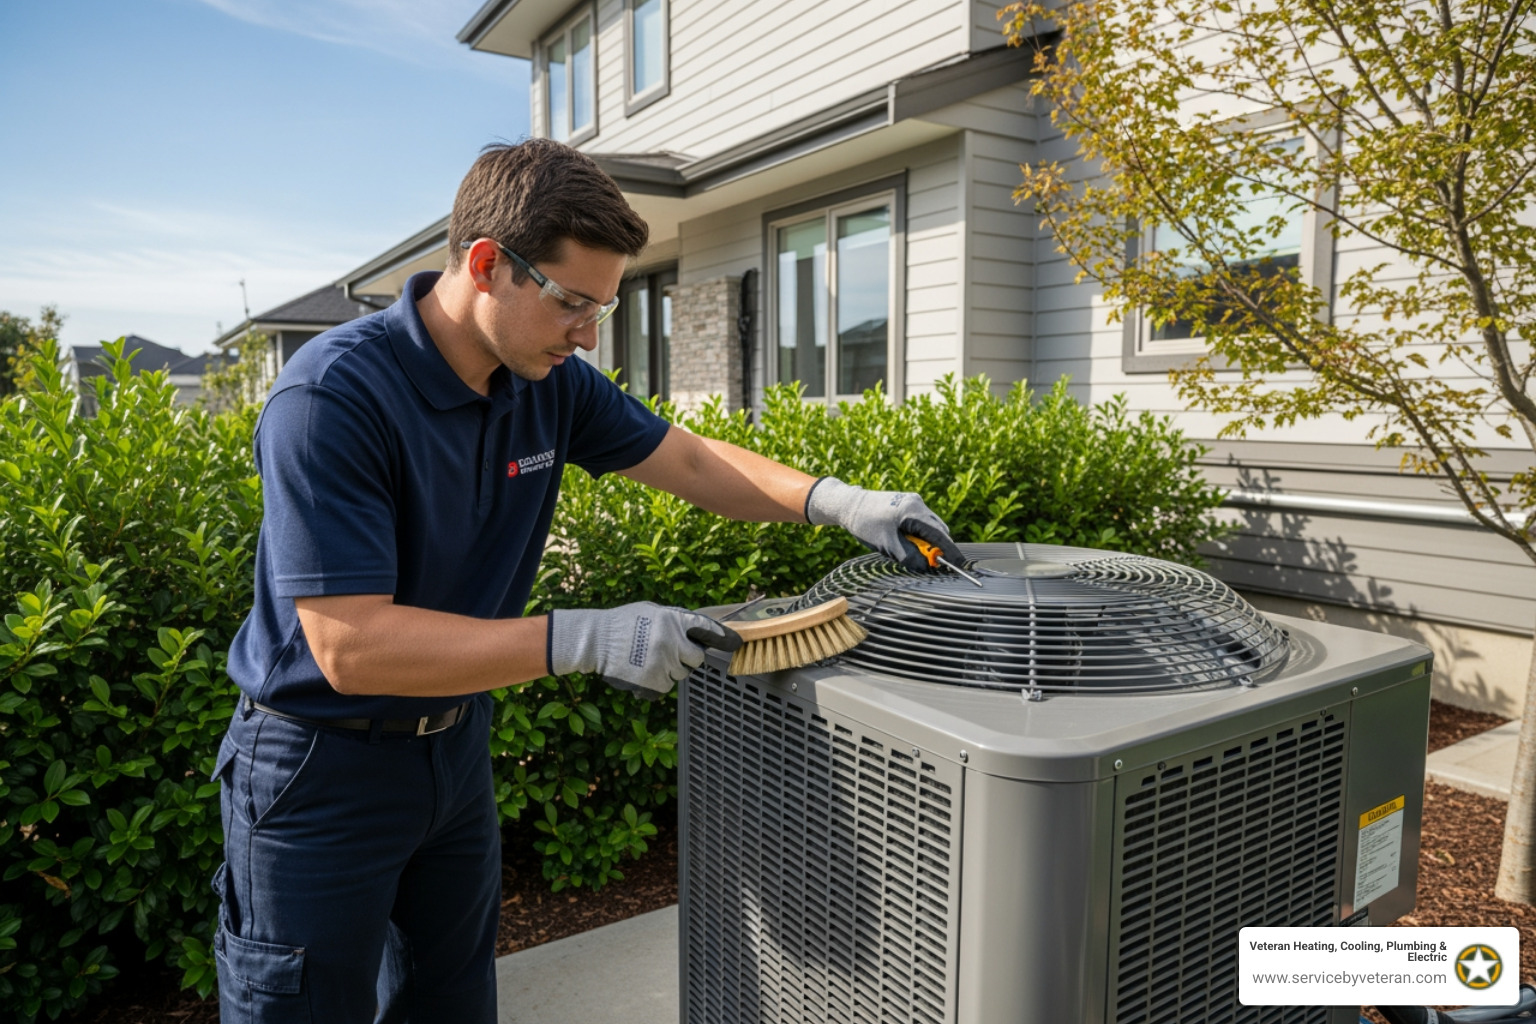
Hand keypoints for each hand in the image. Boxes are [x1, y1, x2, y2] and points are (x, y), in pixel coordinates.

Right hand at [547, 602, 741, 699]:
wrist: (595, 640)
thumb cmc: (622, 623)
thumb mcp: (650, 612)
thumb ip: (673, 620)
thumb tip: (693, 630)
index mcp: (672, 619)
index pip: (705, 628)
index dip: (722, 637)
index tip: (736, 642)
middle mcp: (672, 640)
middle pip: (697, 658)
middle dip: (687, 657)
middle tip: (668, 652)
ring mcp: (664, 662)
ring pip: (680, 674)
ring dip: (669, 669)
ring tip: (647, 659)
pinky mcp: (654, 681)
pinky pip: (665, 686)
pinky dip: (656, 682)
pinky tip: (641, 671)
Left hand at [805, 477, 963, 572]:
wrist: (848, 504)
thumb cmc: (866, 523)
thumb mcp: (888, 545)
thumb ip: (910, 557)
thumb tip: (927, 567)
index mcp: (914, 511)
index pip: (940, 535)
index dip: (950, 551)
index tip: (960, 565)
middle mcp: (917, 503)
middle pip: (938, 531)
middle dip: (936, 549)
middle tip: (928, 564)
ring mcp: (913, 502)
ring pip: (929, 527)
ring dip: (925, 542)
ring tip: (904, 550)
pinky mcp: (907, 504)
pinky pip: (920, 523)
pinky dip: (918, 535)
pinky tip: (903, 541)